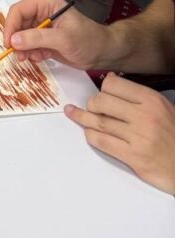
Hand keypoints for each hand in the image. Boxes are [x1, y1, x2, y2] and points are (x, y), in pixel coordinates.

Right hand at [4, 0, 107, 68]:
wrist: (103, 53)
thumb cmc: (89, 40)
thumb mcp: (63, 39)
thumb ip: (37, 38)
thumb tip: (14, 41)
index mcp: (46, 4)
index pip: (19, 10)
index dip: (11, 26)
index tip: (8, 43)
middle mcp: (41, 13)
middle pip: (18, 23)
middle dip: (16, 39)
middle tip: (17, 54)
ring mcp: (42, 27)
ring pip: (21, 36)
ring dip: (22, 48)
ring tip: (27, 58)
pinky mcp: (44, 40)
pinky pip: (29, 45)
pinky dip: (30, 53)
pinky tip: (39, 58)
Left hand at [65, 74, 174, 193]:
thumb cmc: (174, 135)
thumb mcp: (162, 107)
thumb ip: (137, 95)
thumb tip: (110, 80)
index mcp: (151, 100)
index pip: (114, 85)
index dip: (104, 89)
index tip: (101, 93)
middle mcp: (143, 116)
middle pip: (102, 101)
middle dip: (91, 104)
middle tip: (91, 107)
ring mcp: (138, 137)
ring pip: (99, 121)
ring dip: (82, 118)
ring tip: (73, 113)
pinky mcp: (133, 157)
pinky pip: (103, 142)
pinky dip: (92, 135)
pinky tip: (88, 133)